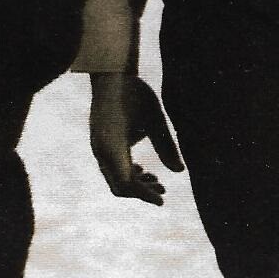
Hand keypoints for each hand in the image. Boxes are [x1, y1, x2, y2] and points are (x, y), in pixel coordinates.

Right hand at [89, 71, 183, 204]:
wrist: (111, 76)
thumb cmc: (135, 94)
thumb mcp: (156, 118)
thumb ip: (166, 146)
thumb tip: (179, 171)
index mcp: (112, 145)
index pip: (126, 182)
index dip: (144, 195)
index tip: (162, 201)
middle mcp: (101, 151)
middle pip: (119, 186)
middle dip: (141, 192)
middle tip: (163, 189)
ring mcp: (98, 149)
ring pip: (115, 178)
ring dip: (135, 184)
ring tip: (157, 181)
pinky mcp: (100, 145)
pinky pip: (111, 169)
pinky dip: (126, 174)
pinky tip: (142, 169)